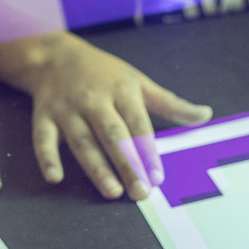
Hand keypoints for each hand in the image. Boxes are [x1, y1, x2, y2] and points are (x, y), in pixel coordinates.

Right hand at [16, 34, 210, 200]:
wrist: (55, 56)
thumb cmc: (103, 73)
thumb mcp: (139, 82)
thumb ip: (171, 103)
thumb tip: (205, 115)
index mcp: (121, 91)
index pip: (138, 124)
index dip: (148, 151)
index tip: (158, 177)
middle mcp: (94, 100)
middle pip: (113, 136)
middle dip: (127, 165)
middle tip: (140, 192)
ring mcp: (67, 109)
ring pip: (83, 141)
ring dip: (96, 167)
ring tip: (112, 191)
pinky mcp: (44, 117)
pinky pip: (43, 139)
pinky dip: (47, 158)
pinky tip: (55, 178)